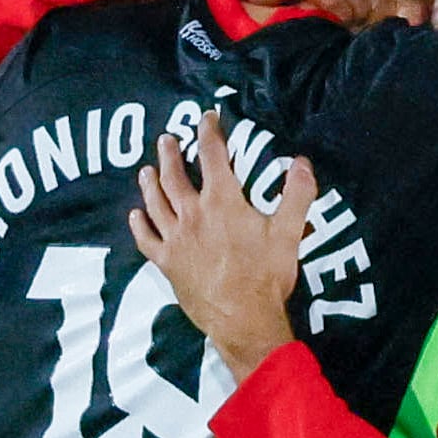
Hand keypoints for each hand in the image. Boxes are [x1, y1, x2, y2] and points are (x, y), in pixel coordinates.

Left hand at [129, 110, 315, 379]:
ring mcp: (176, 239)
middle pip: (174, 176)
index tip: (206, 118)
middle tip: (166, 139)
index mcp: (223, 201)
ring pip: (156, 203)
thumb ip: (296, 194)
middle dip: (170, 153)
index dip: (209, 133)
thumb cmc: (267, 275)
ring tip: (146, 169)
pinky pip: (147, 239)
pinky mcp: (166, 263)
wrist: (244, 319)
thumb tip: (301, 161)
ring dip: (150, 183)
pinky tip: (136, 215)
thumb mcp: (289, 232)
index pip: (212, 156)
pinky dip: (140, 225)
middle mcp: (193, 214)